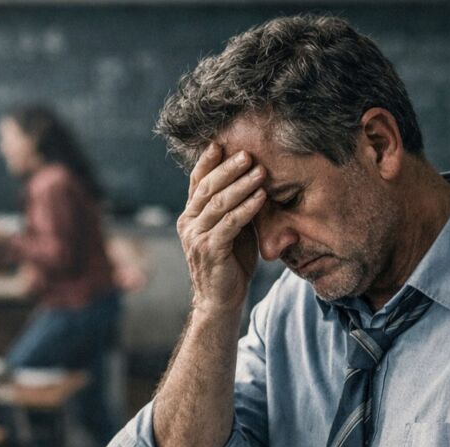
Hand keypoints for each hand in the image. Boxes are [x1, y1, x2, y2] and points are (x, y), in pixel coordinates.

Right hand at [178, 143, 265, 314]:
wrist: (221, 299)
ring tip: (260, 171)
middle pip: (207, 187)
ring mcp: (196, 237)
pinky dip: (246, 208)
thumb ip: (234, 207)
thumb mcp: (231, 229)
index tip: (221, 143)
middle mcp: (188, 223)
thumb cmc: (230, 262)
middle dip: (228, 168)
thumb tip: (253, 177)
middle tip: (248, 153)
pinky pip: (229, 223)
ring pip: (218, 203)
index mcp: (190, 215)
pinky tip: (261, 197)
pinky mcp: (209, 250)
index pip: (196, 182)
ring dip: (241, 185)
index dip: (207, 162)